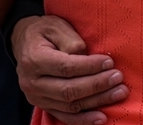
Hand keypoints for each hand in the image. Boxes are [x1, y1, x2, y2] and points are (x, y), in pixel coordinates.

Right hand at [13, 16, 128, 122]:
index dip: (89, 67)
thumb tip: (87, 56)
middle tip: (117, 78)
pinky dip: (83, 120)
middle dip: (97, 85)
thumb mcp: (56, 26)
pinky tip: (101, 117)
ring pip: (70, 105)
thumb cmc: (44, 32)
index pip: (65, 67)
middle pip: (68, 89)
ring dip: (96, 101)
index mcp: (34, 59)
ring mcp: (36, 97)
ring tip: (118, 93)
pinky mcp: (43, 106)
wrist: (24, 43)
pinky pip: (64, 116)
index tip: (109, 62)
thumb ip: (71, 40)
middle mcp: (32, 82)